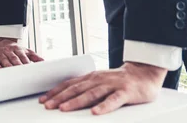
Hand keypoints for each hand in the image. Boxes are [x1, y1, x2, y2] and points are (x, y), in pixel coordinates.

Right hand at [0, 37, 42, 68]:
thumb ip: (34, 57)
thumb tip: (43, 62)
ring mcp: (0, 52)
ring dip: (7, 65)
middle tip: (21, 72)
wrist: (2, 41)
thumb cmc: (14, 50)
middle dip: (17, 65)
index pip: (23, 56)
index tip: (29, 69)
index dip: (26, 63)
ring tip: (10, 72)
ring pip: (4, 59)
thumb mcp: (25, 51)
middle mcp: (9, 50)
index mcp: (18, 49)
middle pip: (14, 58)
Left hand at [39, 62, 166, 114]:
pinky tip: (95, 113)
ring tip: (64, 109)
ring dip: (76, 101)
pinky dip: (104, 106)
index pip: (69, 84)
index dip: (55, 92)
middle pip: (76, 89)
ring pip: (91, 94)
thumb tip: (67, 98)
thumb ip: (86, 88)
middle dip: (60, 97)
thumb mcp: (100, 82)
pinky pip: (114, 100)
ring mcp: (111, 85)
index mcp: (91, 78)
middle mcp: (98, 79)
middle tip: (47, 106)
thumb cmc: (119, 81)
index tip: (42, 100)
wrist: (144, 73)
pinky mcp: (126, 92)